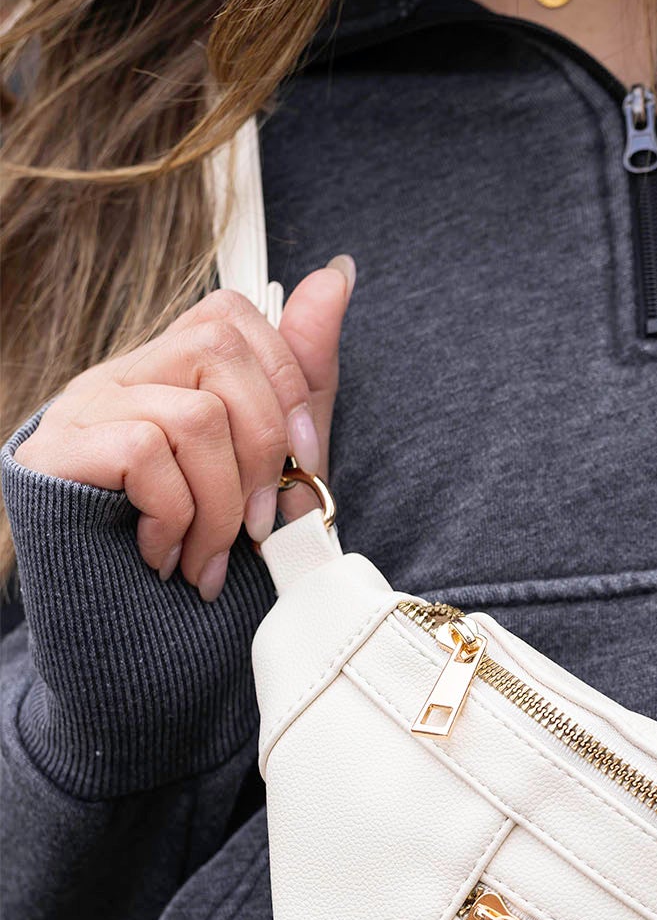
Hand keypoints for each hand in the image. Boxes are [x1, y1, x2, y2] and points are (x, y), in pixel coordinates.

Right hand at [13, 257, 354, 601]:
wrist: (128, 647)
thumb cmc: (202, 553)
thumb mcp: (273, 461)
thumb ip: (301, 375)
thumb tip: (338, 273)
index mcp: (169, 375)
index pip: (232, 315)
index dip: (285, 381)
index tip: (306, 462)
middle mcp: (122, 377)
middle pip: (219, 345)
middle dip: (264, 445)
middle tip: (259, 524)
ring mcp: (82, 410)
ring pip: (195, 413)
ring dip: (222, 504)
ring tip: (211, 560)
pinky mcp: (55, 453)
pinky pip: (146, 451)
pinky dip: (176, 516)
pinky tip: (165, 556)